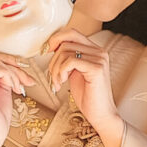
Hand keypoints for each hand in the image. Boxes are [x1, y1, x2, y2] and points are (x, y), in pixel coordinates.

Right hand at [0, 51, 37, 146]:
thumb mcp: (3, 91)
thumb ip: (5, 77)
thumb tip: (18, 65)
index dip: (8, 61)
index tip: (22, 74)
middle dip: (12, 64)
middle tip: (25, 79)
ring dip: (13, 73)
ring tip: (19, 88)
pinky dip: (10, 76)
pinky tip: (15, 89)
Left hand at [45, 28, 123, 143]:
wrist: (100, 114)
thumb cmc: (87, 96)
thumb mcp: (74, 71)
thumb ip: (67, 58)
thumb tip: (52, 46)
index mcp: (94, 50)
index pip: (72, 33)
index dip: (55, 39)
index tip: (47, 52)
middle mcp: (99, 51)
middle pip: (66, 42)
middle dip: (53, 59)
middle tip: (53, 76)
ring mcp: (99, 59)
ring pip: (65, 51)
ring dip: (55, 68)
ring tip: (58, 82)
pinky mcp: (97, 68)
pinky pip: (70, 61)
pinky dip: (61, 72)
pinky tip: (62, 83)